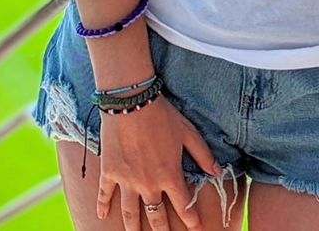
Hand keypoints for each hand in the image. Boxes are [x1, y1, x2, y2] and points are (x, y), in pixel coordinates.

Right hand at [97, 93, 221, 230]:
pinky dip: (102, 206)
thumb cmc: (162, 115)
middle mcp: (149, 184)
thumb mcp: (188, 132)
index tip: (196, 229)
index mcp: (170, 175)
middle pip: (156, 216)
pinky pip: (105, 194)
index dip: (191, 220)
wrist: (131, 101)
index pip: (183, 206)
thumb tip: (217, 171)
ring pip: (130, 213)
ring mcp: (127, 181)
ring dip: (134, 228)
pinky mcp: (110, 172)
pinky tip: (101, 217)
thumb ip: (202, 154)